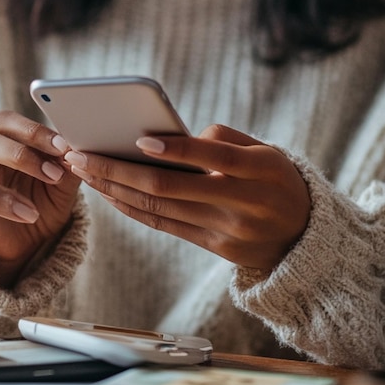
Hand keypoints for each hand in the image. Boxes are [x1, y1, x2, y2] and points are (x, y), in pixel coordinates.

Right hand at [0, 111, 79, 285]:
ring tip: (48, 185)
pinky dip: (5, 202)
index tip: (64, 146)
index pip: (9, 120)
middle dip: (27, 147)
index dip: (35, 131)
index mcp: (5, 135)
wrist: (30, 239)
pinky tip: (29, 214)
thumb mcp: (63, 182)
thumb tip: (76, 149)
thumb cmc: (44, 199)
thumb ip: (68, 164)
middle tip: (56, 169)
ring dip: (18, 167)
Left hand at [64, 124, 309, 271]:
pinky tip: (109, 195)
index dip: (175, 148)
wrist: (304, 238)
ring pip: (158, 207)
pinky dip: (134, 209)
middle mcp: (239, 202)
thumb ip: (224, 140)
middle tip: (80, 154)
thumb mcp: (268, 152)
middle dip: (118, 169)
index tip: (138, 138)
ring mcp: (224, 229)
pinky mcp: (213, 246)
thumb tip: (174, 139)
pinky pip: (165, 225)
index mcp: (257, 171)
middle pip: (169, 186)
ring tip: (84, 172)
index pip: (211, 156)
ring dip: (115, 189)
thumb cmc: (279, 182)